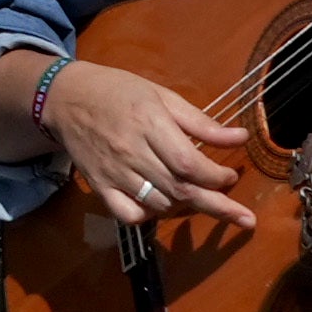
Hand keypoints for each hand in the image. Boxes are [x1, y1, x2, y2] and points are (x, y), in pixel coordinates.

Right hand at [25, 54, 249, 228]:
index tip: (231, 177)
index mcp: (149, 123)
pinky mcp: (99, 187)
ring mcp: (114, 172)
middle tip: (246, 220)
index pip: (188, 163)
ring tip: (204, 201)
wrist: (65, 98)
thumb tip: (240, 138)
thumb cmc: (118, 91)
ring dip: (187, 207)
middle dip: (218, 206)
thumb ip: (200, 122)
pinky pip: (128, 214)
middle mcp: (131, 152)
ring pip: (159, 204)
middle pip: (180, 189)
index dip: (216, 177)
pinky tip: (163, 206)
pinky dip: (150, 216)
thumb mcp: (162, 96)